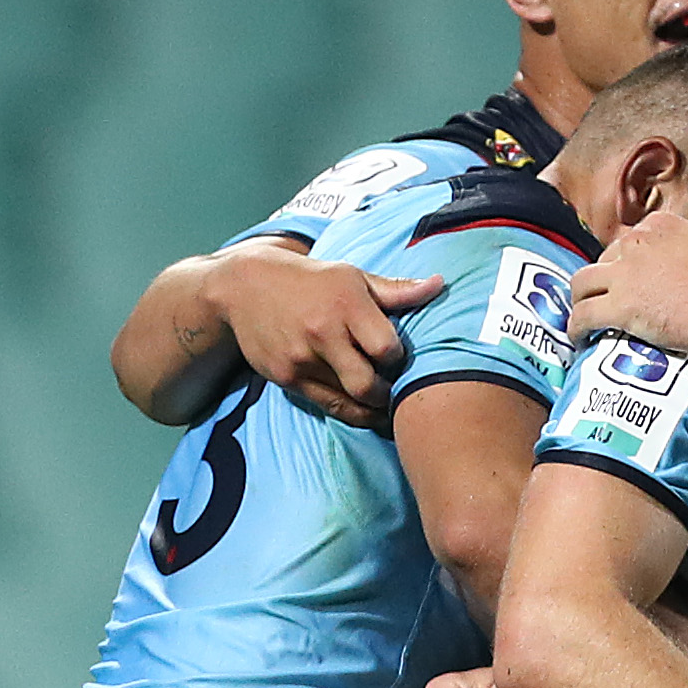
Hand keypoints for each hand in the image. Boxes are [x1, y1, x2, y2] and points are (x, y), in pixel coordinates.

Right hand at [212, 246, 443, 430]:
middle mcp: (323, 333)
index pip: (388, 349)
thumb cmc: (312, 281)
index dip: (400, 358)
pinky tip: (364, 407)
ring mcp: (301, 358)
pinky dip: (350, 410)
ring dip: (372, 405)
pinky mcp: (286, 377)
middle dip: (389, 392)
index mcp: (346, 304)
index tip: (399, 358)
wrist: (247, 286)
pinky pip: (327, 405)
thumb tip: (440, 285)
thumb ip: (396, 290)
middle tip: (399, 390)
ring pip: (349, 400)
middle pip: (368, 384)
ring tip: (386, 401)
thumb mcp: (353, 277)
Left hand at [564, 212, 687, 351]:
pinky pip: (582, 316)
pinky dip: (575, 327)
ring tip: (584, 313)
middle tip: (613, 298)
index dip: (631, 260)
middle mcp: (636, 243)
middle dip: (607, 279)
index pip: (632, 240)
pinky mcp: (618, 306)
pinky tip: (578, 337)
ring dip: (580, 298)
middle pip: (605, 259)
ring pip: (581, 283)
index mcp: (660, 225)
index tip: (635, 276)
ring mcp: (624, 274)